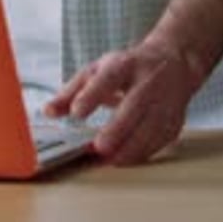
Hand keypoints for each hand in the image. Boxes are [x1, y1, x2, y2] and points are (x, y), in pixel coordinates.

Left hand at [44, 41, 197, 164]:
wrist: (174, 62)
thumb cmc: (129, 67)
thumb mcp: (98, 69)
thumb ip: (72, 90)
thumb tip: (47, 112)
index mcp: (126, 64)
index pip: (109, 77)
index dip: (93, 94)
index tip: (77, 111)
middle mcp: (148, 81)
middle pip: (134, 105)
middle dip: (117, 129)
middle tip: (98, 147)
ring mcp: (165, 101)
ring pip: (150, 128)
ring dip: (129, 148)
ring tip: (107, 159)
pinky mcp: (175, 120)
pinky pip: (159, 142)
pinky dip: (141, 153)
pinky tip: (123, 159)